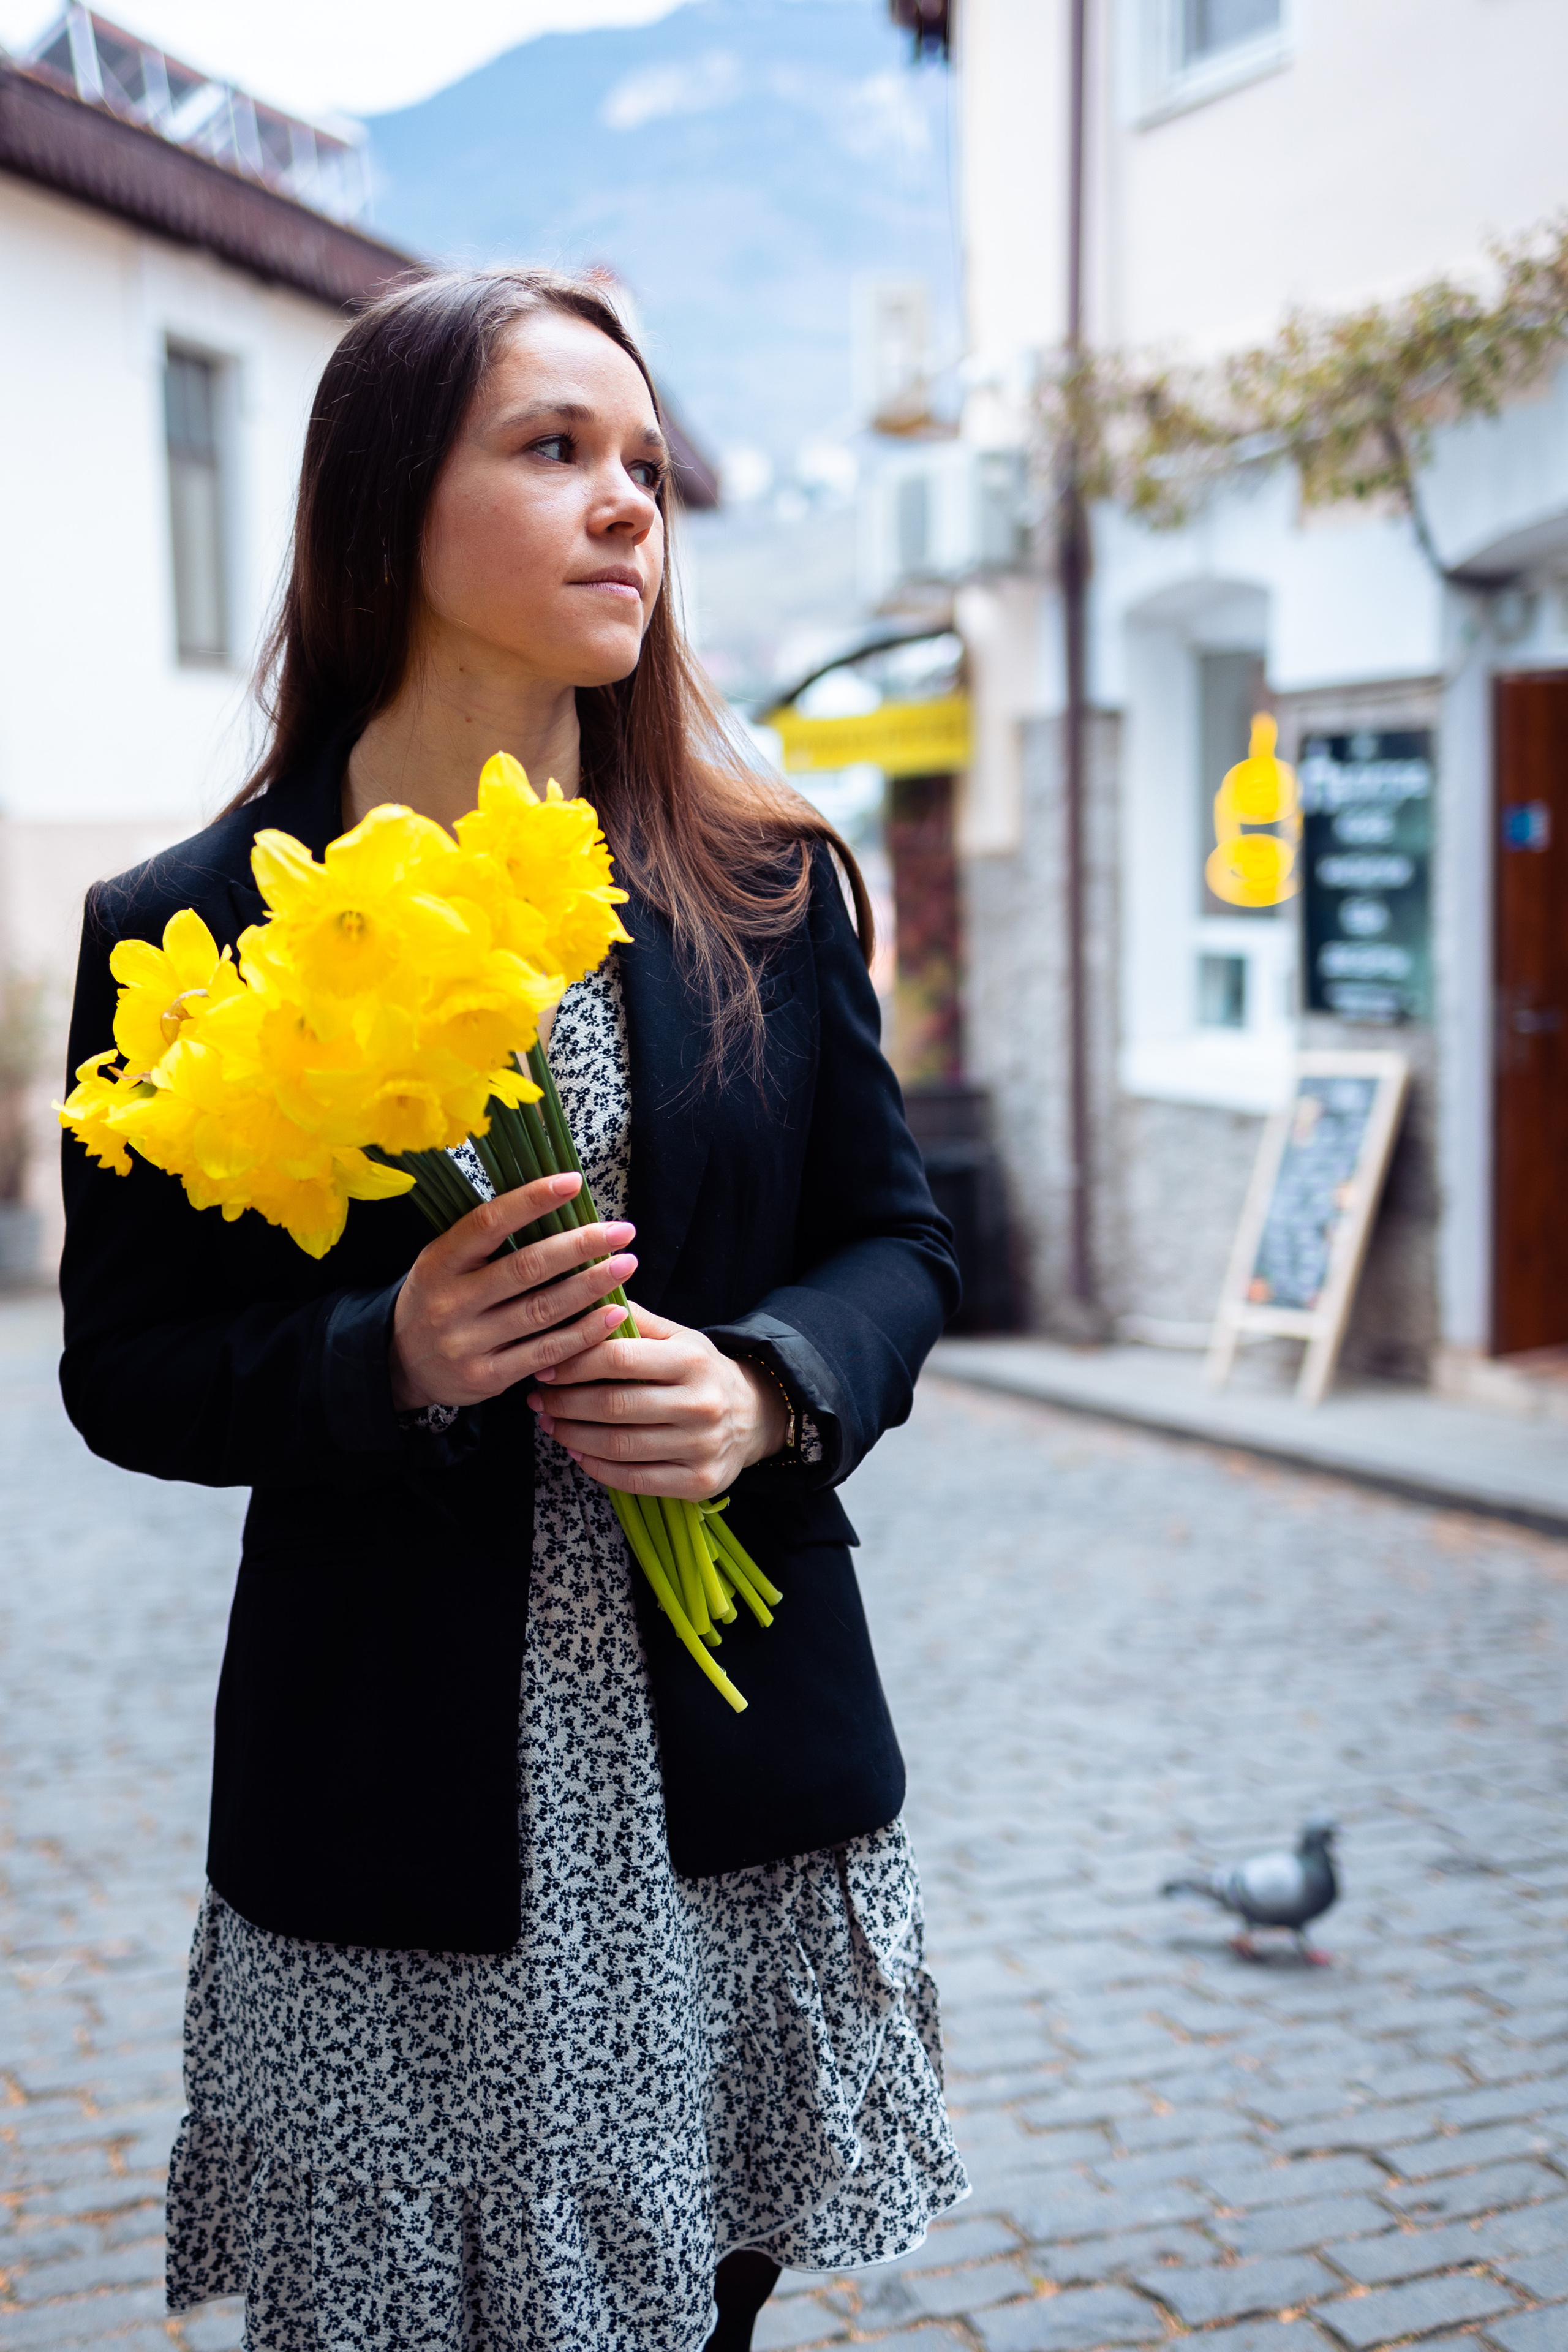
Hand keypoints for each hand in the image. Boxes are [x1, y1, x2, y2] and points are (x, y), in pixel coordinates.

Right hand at [389, 1173, 638, 1411]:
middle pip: (525, 1268)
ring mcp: (468, 1342)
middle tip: (622, 1231)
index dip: (531, 1200)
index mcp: (439, 1261)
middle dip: (579, 1246)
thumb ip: (487, 1240)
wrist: (401, 1365)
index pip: (488, 1223)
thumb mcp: (445, 1262)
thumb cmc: (440, 1299)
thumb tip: (551, 1200)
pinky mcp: (487, 1377)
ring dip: (590, 1286)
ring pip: (541, 1310)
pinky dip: (583, 1334)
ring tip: (626, 1265)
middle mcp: (451, 1301)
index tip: (573, 1182)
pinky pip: (546, 1352)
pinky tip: (612, 1314)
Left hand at [526, 1303, 789, 1495]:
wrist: (753, 1416)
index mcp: (692, 1360)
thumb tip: (587, 1297)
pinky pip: (635, 1480)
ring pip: (619, 1447)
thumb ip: (636, 1320)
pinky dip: (597, 1468)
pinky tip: (578, 1454)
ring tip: (550, 1424)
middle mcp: (701, 1404)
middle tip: (539, 1399)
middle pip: (614, 1406)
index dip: (574, 1364)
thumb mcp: (679, 1337)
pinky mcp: (699, 1482)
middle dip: (565, 1403)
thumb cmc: (700, 1372)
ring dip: (573, 1436)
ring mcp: (702, 1447)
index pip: (620, 1359)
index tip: (546, 1367)